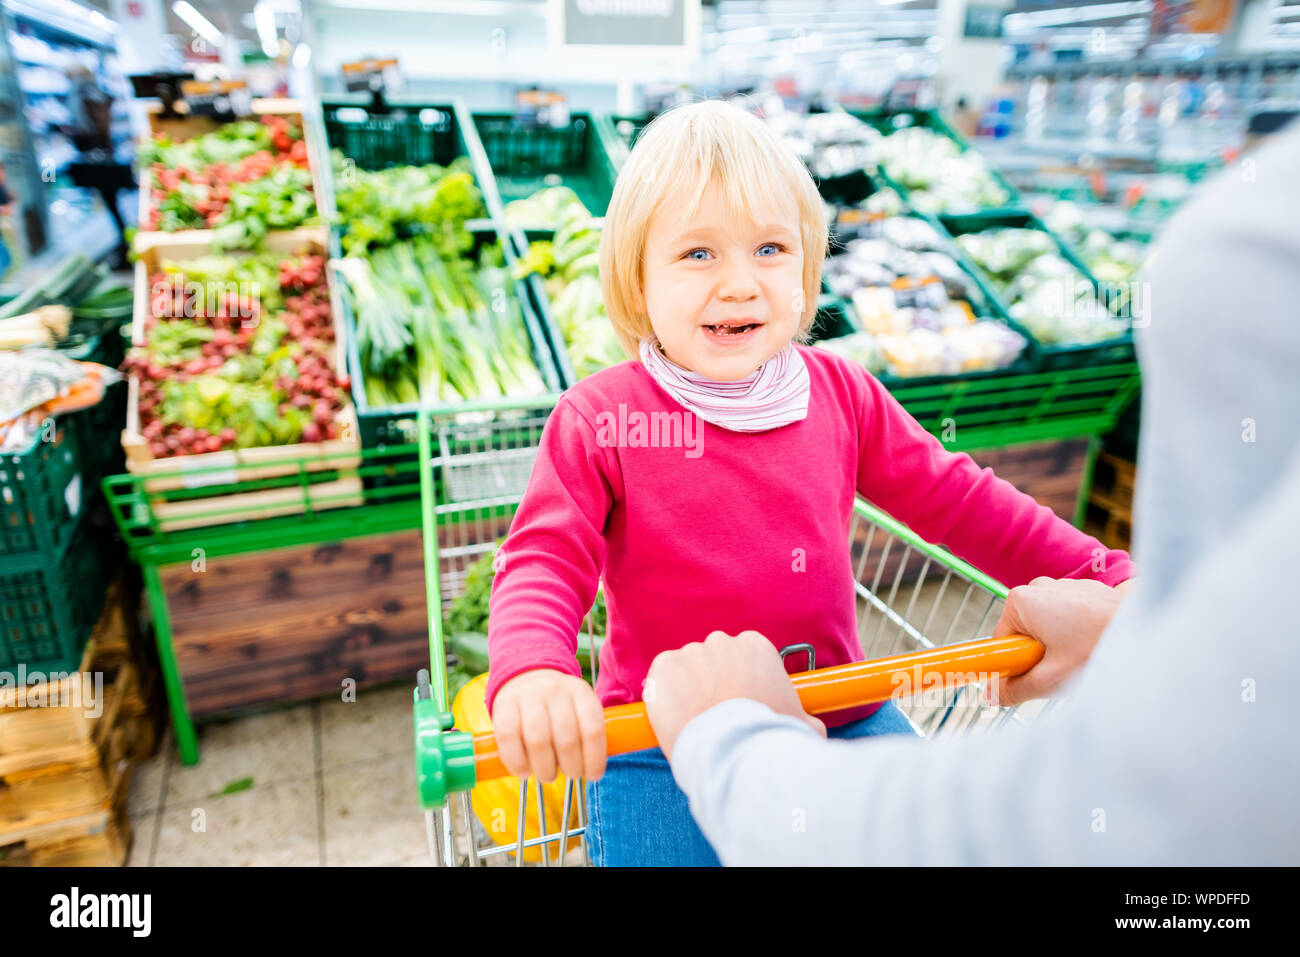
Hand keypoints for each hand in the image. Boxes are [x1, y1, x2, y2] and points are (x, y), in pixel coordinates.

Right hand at [491, 669, 605, 782]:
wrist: (527, 678)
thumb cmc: (558, 708)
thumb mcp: (579, 710)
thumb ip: (586, 735)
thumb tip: (593, 772)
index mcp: (580, 692)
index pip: (593, 729)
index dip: (594, 759)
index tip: (593, 776)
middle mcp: (555, 690)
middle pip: (566, 739)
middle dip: (571, 767)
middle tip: (570, 774)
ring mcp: (528, 695)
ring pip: (538, 741)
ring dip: (545, 768)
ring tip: (548, 775)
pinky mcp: (503, 704)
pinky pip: (508, 738)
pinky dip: (516, 762)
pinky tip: (523, 771)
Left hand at [644, 631, 826, 761]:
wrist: (732, 750)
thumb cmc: (769, 737)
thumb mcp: (801, 724)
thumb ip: (804, 718)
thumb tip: (814, 728)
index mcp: (756, 646)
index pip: (742, 657)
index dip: (740, 682)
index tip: (738, 703)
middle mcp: (722, 641)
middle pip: (713, 660)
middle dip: (713, 683)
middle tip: (715, 715)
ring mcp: (690, 651)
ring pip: (686, 670)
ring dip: (688, 690)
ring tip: (696, 722)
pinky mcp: (663, 666)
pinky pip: (661, 677)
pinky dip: (665, 694)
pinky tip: (676, 716)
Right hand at [989, 577, 1126, 706]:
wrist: (1149, 627)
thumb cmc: (1098, 649)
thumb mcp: (1050, 679)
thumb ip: (1014, 689)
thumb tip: (990, 695)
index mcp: (1020, 601)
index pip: (1001, 642)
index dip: (1015, 664)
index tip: (1037, 675)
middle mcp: (1037, 586)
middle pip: (1024, 634)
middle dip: (1040, 656)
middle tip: (1064, 669)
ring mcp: (1062, 585)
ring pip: (1047, 628)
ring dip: (1060, 646)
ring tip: (1085, 657)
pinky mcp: (1084, 590)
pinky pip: (1068, 618)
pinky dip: (1077, 634)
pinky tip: (1097, 643)